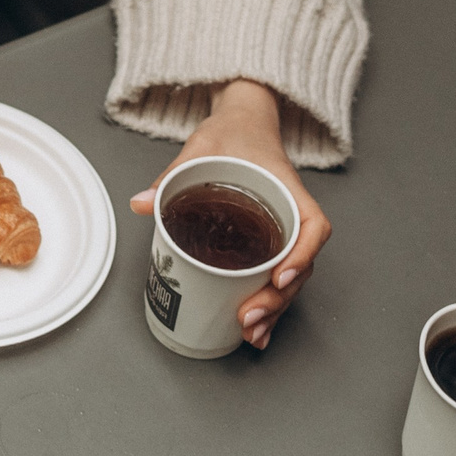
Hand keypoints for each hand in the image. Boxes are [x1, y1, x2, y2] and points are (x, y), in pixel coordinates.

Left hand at [128, 80, 330, 349]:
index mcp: (288, 190)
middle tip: (249, 316)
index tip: (281, 275)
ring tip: (251, 333)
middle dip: (277, 297)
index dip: (302, 254)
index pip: (313, 226)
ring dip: (274, 309)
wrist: (244, 122)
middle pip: (299, 264)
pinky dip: (268, 305)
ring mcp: (283, 232)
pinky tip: (255, 330)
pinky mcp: (268, 242)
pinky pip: (275, 277)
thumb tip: (142, 203)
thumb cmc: (233, 133)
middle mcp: (292, 216)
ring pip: (289, 279)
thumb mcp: (203, 147)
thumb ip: (173, 174)